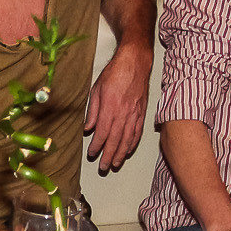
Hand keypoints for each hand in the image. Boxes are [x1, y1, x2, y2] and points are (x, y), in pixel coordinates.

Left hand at [83, 42, 150, 172]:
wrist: (135, 63)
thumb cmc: (114, 73)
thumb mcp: (96, 89)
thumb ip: (92, 111)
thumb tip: (88, 128)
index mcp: (110, 108)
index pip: (102, 133)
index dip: (97, 146)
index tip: (92, 153)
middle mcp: (123, 113)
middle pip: (115, 140)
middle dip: (108, 155)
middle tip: (103, 167)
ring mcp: (134, 114)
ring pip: (127, 139)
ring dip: (120, 153)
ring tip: (115, 164)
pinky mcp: (142, 113)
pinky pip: (137, 132)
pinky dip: (132, 143)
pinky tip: (128, 151)